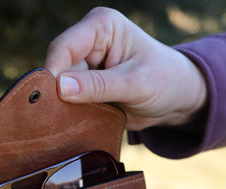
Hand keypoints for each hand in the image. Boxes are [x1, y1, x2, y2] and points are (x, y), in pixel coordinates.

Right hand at [44, 7, 207, 130]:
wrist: (175, 100)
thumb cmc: (164, 80)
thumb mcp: (135, 82)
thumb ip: (98, 86)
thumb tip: (61, 88)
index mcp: (101, 28)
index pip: (63, 47)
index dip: (53, 72)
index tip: (50, 99)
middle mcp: (88, 44)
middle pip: (57, 69)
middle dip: (57, 94)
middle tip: (59, 117)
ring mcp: (85, 67)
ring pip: (59, 88)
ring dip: (63, 107)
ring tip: (70, 122)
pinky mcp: (84, 87)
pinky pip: (67, 102)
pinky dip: (69, 114)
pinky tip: (74, 123)